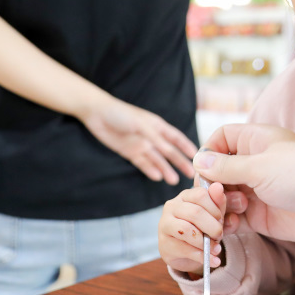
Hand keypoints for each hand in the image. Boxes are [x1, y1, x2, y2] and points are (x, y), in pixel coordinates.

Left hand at [80, 97, 197, 183]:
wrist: (97, 113)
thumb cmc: (121, 113)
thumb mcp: (141, 125)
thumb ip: (156, 138)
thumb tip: (170, 151)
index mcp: (158, 126)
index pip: (176, 138)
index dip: (187, 146)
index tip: (197, 157)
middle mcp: (151, 137)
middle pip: (169, 152)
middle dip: (180, 162)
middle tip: (190, 175)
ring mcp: (141, 145)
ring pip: (157, 160)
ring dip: (165, 169)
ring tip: (174, 181)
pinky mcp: (129, 152)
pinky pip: (142, 163)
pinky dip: (150, 169)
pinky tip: (157, 177)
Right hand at [159, 182, 239, 273]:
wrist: (187, 251)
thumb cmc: (203, 227)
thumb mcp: (215, 214)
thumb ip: (219, 202)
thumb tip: (218, 187)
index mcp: (186, 195)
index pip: (201, 194)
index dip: (215, 209)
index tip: (222, 220)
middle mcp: (172, 206)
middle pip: (195, 213)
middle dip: (212, 227)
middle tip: (220, 236)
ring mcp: (164, 224)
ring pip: (187, 230)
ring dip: (206, 242)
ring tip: (216, 249)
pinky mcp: (164, 243)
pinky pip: (185, 249)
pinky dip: (203, 256)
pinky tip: (214, 261)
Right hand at [193, 124, 294, 242]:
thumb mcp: (260, 167)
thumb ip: (226, 167)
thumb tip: (199, 160)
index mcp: (256, 141)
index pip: (222, 138)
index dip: (210, 151)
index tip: (206, 169)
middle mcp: (254, 164)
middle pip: (217, 171)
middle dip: (211, 185)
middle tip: (216, 196)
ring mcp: (256, 190)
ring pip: (223, 196)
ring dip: (219, 205)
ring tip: (235, 210)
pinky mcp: (260, 215)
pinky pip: (233, 218)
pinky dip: (227, 223)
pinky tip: (230, 226)